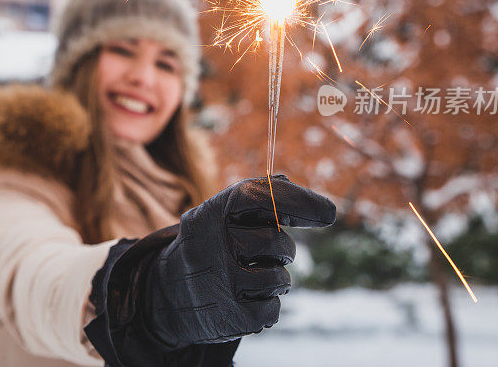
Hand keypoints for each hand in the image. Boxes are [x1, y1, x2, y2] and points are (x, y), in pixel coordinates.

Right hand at [84, 174, 336, 366]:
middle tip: (269, 251)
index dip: (297, 200)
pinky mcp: (229, 315)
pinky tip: (246, 298)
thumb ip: (253, 197)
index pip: (257, 196)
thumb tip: (287, 182)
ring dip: (277, 278)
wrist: (166, 293)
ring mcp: (219, 281)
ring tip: (254, 275)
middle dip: (283, 248)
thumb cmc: (208, 244)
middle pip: (275, 241)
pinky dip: (267, 305)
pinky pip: (272, 309)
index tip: (330, 212)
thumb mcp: (219, 214)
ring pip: (279, 278)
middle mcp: (211, 244)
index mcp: (211, 212)